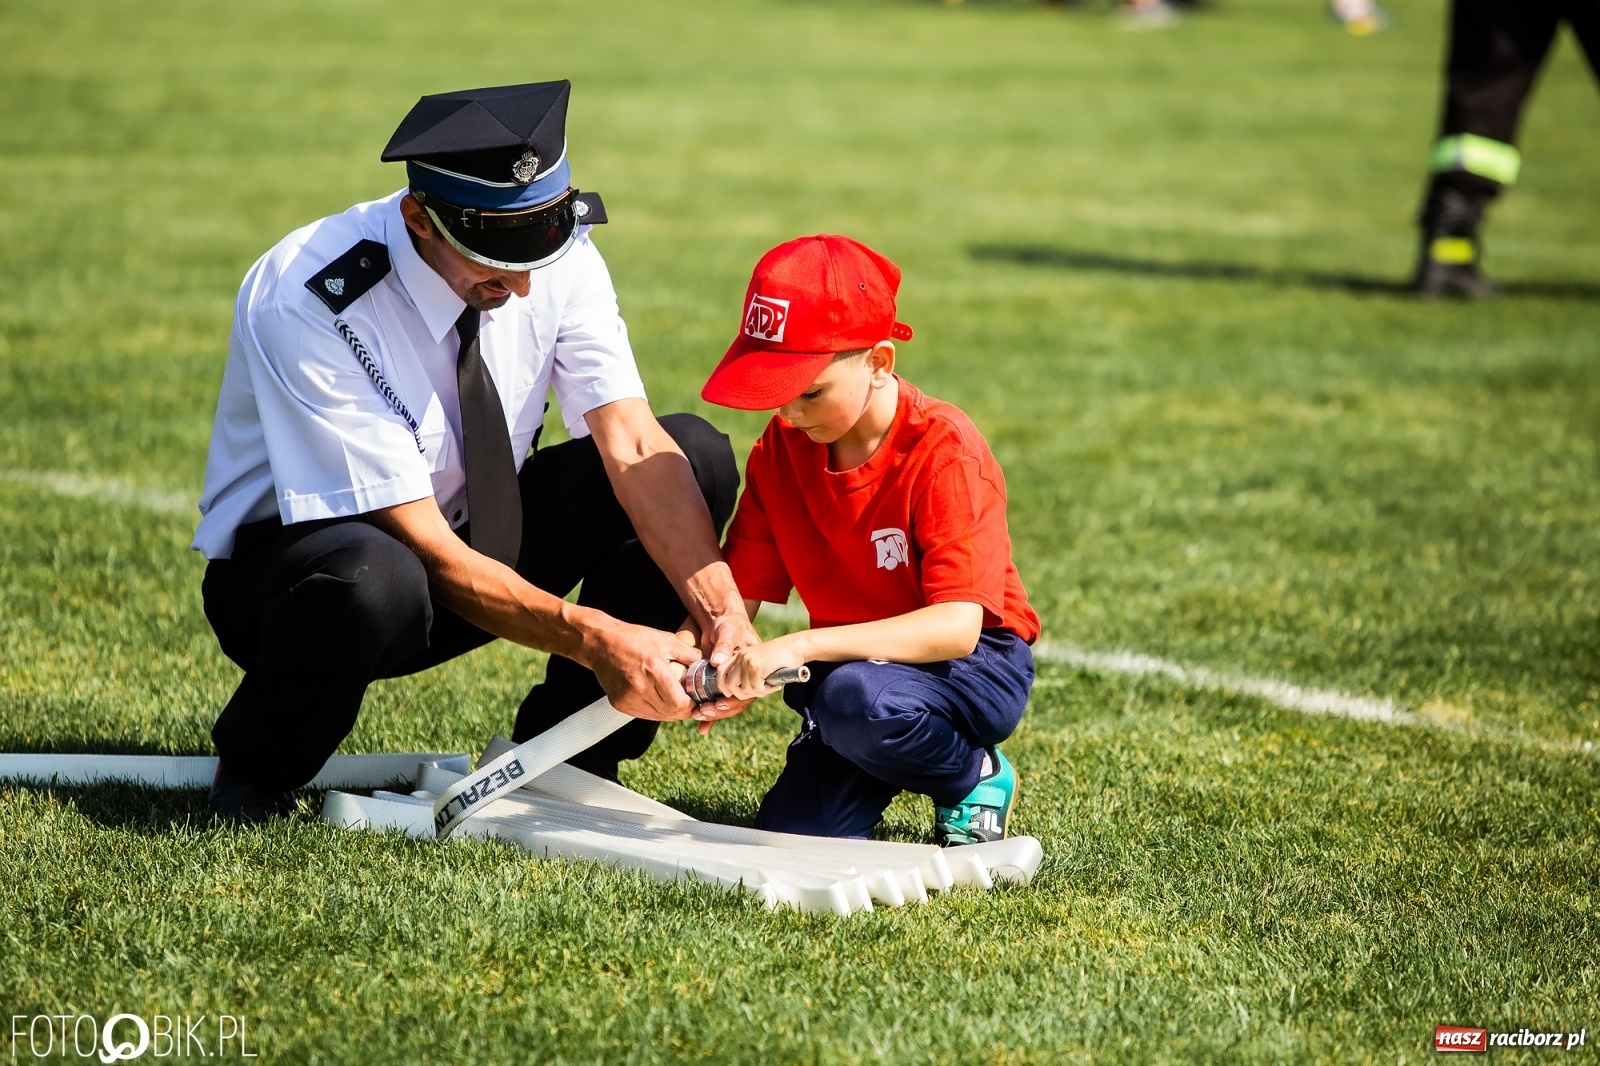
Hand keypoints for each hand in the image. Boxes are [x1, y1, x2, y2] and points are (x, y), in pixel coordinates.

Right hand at [584, 619, 701, 721]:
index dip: (691, 706)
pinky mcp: (619, 704)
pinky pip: (645, 714)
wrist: (600, 643)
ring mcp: (627, 698)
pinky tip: (660, 699)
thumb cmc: (634, 638)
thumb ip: (688, 654)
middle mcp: (638, 686)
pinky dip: (656, 710)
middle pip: (670, 712)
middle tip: (691, 702)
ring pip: (658, 716)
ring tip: (676, 699)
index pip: (678, 702)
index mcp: (653, 669)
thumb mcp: (665, 639)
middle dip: (684, 710)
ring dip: (670, 712)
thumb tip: (707, 665)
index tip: (697, 700)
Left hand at [686, 609, 762, 731]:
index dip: (734, 701)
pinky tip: (702, 727)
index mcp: (751, 668)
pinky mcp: (721, 683)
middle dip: (720, 711)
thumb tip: (717, 662)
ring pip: (727, 705)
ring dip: (714, 714)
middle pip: (737, 702)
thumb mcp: (729, 631)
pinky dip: (711, 714)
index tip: (718, 704)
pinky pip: (718, 701)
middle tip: (703, 712)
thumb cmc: (730, 623)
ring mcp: (734, 682)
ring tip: (698, 717)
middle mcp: (744, 678)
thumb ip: (724, 645)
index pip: (748, 691)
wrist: (722, 620)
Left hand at [715, 633, 809, 701]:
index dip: (724, 687)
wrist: (797, 646)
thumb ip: (747, 673)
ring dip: (758, 693)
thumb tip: (739, 692)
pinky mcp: (757, 666)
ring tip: (769, 687)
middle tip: (758, 691)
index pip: (721, 672)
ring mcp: (748, 661)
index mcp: (740, 654)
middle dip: (741, 694)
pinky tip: (775, 685)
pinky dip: (766, 691)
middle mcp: (741, 656)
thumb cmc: (781, 657)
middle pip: (729, 684)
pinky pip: (756, 688)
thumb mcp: (760, 661)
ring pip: (743, 689)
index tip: (732, 694)